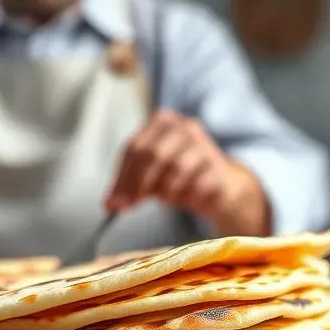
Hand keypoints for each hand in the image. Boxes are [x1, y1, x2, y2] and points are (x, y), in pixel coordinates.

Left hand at [105, 110, 269, 234]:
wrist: (219, 187)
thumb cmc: (178, 178)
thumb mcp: (148, 178)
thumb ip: (128, 187)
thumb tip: (110, 204)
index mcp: (161, 122)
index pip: (135, 147)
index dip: (122, 176)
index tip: (114, 202)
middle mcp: (183, 127)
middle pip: (153, 154)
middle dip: (138, 184)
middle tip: (129, 206)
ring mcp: (204, 144)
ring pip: (176, 168)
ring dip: (167, 191)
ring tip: (169, 198)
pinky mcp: (219, 166)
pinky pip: (197, 184)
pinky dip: (188, 197)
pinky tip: (190, 198)